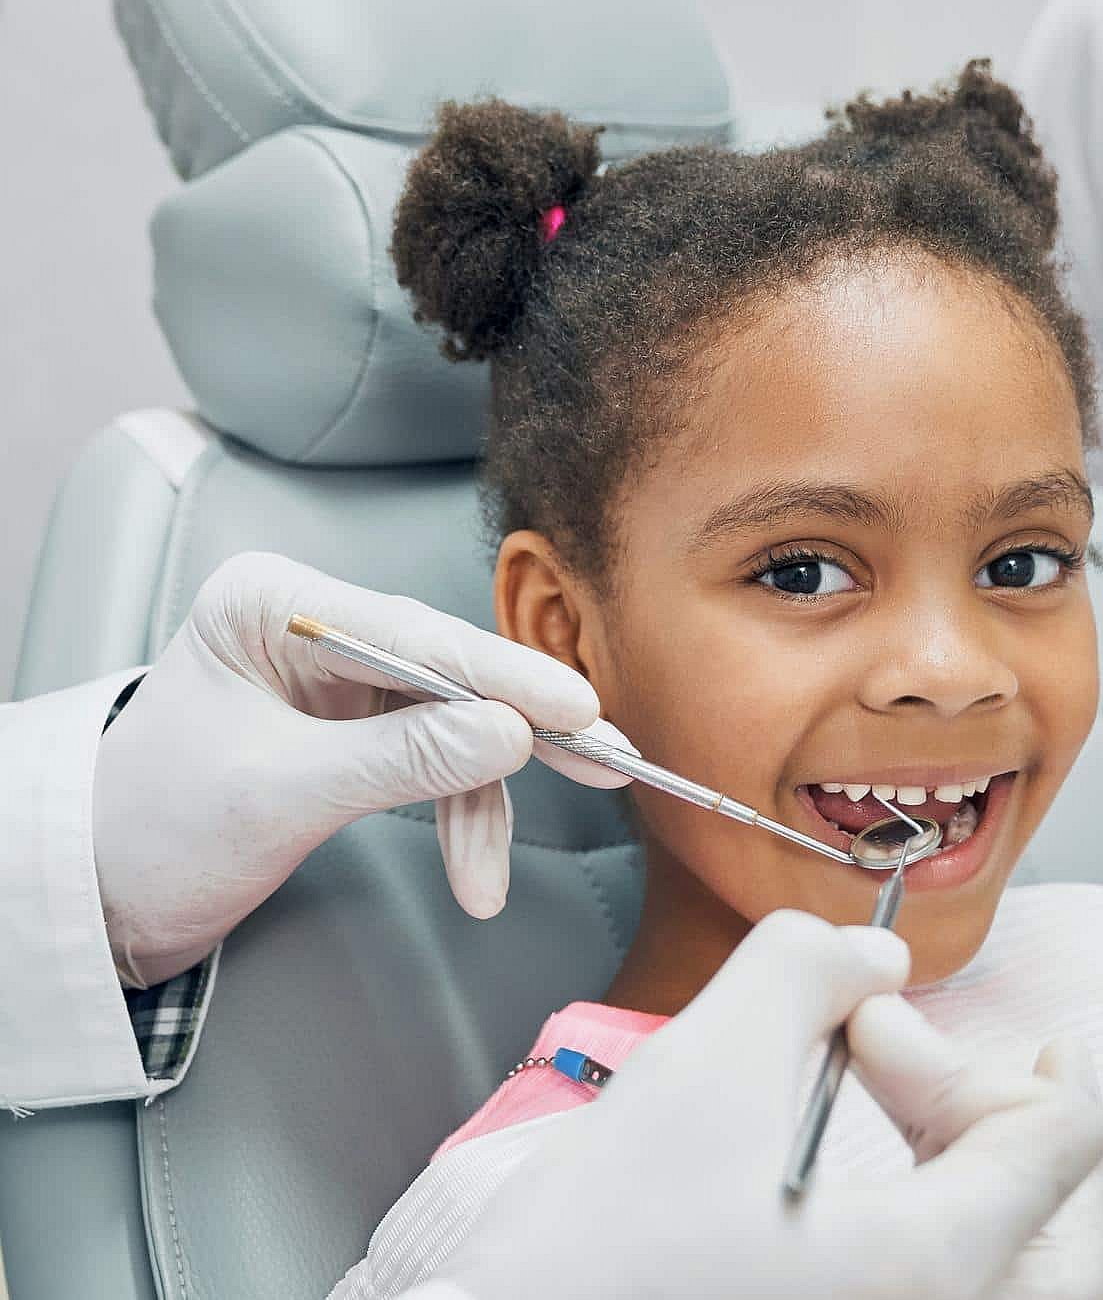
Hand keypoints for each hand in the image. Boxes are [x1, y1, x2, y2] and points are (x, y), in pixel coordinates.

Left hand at [93, 552, 628, 984]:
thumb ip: (402, 761)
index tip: (578, 710)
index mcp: (270, 603)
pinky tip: (473, 873)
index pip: (414, 634)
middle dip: (519, 733)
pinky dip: (461, 817)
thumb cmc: (152, 834)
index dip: (506, 677)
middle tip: (604, 760)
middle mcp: (310, 624)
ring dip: (483, 804)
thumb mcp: (281, 796)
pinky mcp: (353, 726)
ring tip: (490, 878)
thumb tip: (511, 735)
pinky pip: (436, 760)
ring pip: (453, 724)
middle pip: (447, 672)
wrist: (98, 899)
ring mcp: (336, 676)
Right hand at [434, 911, 1102, 1299]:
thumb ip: (811, 970)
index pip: (1062, 1144)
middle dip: (991, 1108)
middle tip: (897, 1051)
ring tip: (876, 1099)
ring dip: (965, 1166)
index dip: (1022, 1056)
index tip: (946, 1023)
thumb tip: (874, 962)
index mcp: (934, 1265)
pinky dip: (924, 1219)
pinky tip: (840, 1172)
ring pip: (999, 1258)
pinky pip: (931, 1285)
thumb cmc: (590, 1256)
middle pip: (1047, 1213)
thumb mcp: (708, 1062)